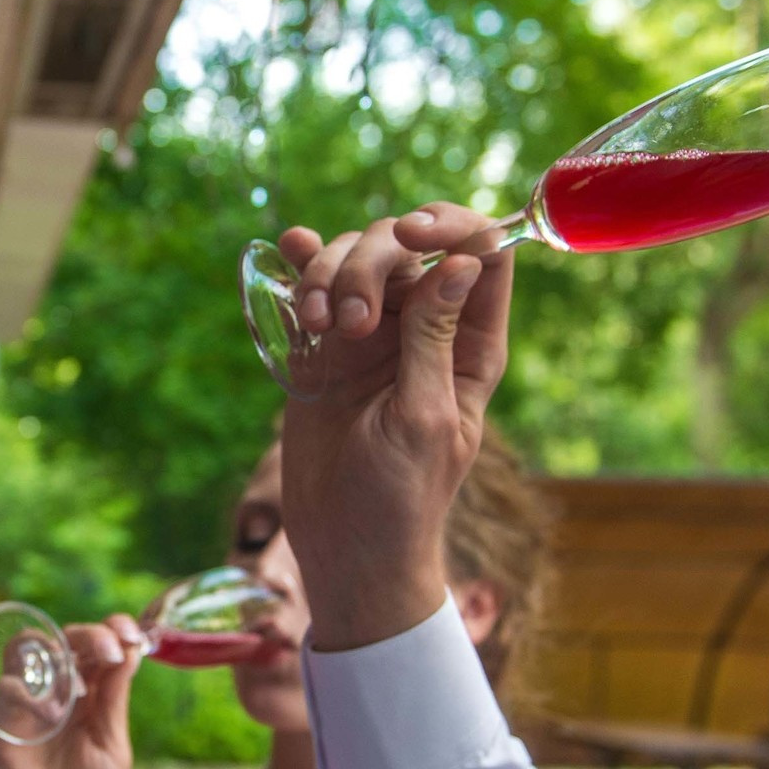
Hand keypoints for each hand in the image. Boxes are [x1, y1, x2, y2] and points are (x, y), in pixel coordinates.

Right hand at [0, 616, 140, 768]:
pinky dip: (34, 683)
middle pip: (65, 640)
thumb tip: (131, 648)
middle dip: (93, 634)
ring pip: (29, 650)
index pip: (96, 649)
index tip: (135, 633)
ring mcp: (28, 709)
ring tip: (94, 658)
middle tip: (115, 645)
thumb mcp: (113, 747)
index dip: (113, 631)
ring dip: (62, 645)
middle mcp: (56, 698)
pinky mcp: (3, 726)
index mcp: (89, 701)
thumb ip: (115, 699)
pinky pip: (8, 686)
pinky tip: (60, 705)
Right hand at [275, 203, 514, 650]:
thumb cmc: (401, 497)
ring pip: (356, 257)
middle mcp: (425, 326)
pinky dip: (299, 269)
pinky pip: (312, 286)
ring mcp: (373, 332)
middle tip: (347, 321)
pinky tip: (287, 267)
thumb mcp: (424, 417)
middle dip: (371, 259)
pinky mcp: (324, 346)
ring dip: (329, 274)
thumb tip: (459, 262)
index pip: (481, 253)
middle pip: (408, 244)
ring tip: (313, 327)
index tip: (412, 233)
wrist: (343, 544)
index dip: (452, 225)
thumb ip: (435, 339)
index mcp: (471, 344)